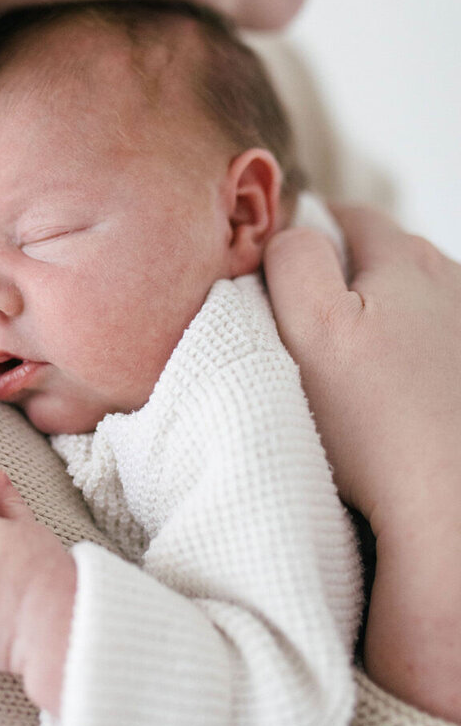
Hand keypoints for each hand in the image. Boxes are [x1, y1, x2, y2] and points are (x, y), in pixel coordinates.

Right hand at [264, 207, 460, 720]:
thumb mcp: (311, 327)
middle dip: (348, 273)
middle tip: (309, 322)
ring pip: (415, 298)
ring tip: (355, 366)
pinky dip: (411, 353)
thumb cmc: (376, 424)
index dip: (308, 235)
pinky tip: (393, 394)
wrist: (445, 507)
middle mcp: (450, 283)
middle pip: (386, 255)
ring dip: (384, 314)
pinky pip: (434, 341)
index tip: (281, 271)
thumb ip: (296, 261)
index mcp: (406, 261)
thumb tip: (293, 233)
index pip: (349, 218)